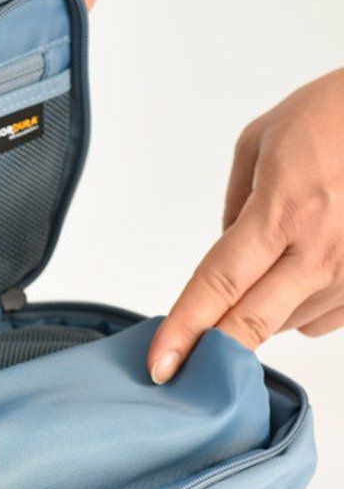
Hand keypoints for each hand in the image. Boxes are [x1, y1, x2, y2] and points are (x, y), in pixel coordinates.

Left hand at [149, 69, 343, 383]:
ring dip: (258, 314)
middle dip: (212, 353)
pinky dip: (297, 306)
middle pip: (252, 322)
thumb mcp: (260, 145)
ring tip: (267, 268)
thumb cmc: (334, 117)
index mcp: (284, 211)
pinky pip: (320, 318)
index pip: (219, 284)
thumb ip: (237, 209)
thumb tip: (228, 258)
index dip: (185, 329)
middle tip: (183, 372)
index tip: (161, 363)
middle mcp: (322, 250)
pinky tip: (301, 272)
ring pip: (285, 324)